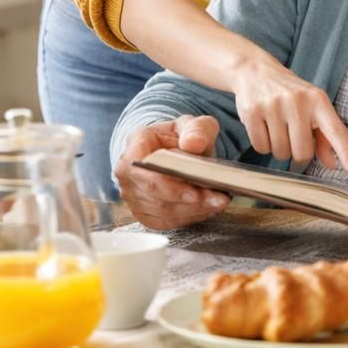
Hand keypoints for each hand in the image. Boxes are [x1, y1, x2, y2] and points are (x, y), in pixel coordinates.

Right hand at [115, 115, 229, 230]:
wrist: (177, 154)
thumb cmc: (181, 138)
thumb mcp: (193, 125)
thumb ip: (196, 129)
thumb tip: (194, 143)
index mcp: (136, 144)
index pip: (140, 166)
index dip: (164, 181)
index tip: (193, 190)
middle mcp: (128, 173)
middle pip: (154, 193)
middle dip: (187, 199)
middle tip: (217, 197)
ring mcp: (134, 196)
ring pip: (162, 210)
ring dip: (193, 210)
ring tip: (219, 202)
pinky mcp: (144, 214)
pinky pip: (166, 222)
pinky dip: (190, 217)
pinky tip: (209, 209)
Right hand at [229, 53, 347, 172]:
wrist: (254, 71)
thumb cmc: (289, 94)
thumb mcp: (311, 107)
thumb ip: (324, 136)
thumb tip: (332, 164)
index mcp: (318, 100)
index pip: (335, 129)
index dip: (345, 150)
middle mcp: (297, 101)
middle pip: (302, 152)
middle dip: (297, 153)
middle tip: (291, 137)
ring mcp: (274, 105)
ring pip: (280, 152)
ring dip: (278, 148)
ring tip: (276, 127)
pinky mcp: (252, 111)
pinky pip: (260, 147)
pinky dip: (262, 144)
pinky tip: (262, 126)